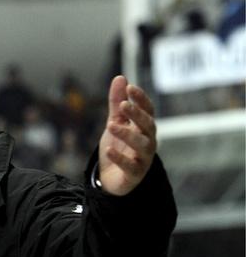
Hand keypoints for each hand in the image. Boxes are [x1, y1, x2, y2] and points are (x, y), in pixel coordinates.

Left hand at [97, 75, 156, 195]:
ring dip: (127, 134)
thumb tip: (120, 78)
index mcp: (144, 127)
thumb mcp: (115, 122)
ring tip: (110, 125)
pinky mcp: (134, 174)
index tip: (130, 87)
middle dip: (137, 114)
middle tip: (123, 105)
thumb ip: (117, 103)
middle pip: (147, 125)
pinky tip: (109, 150)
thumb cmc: (119, 147)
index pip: (148, 110)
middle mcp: (148, 141)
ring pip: (141, 145)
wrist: (112, 178)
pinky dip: (120, 158)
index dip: (141, 99)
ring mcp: (143, 158)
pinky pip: (130, 166)